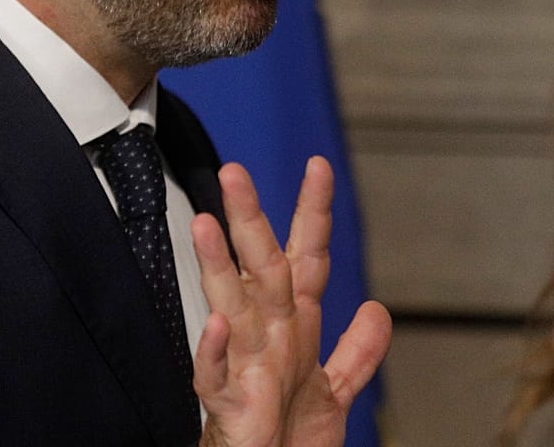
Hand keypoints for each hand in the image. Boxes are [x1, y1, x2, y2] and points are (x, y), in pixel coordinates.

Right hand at [193, 157, 391, 446]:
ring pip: (230, 306)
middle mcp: (267, 335)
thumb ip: (357, 350)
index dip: (312, 212)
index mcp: (294, 325)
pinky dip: (215, 351)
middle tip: (234, 173)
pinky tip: (218, 325)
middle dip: (250, 220)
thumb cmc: (289, 435)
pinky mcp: (227, 402)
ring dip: (218, 268)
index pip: (305, 256)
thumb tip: (377, 309)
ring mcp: (244, 364)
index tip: (318, 165)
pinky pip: (215, 374)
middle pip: (261, 267)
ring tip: (207, 226)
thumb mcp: (335, 391)